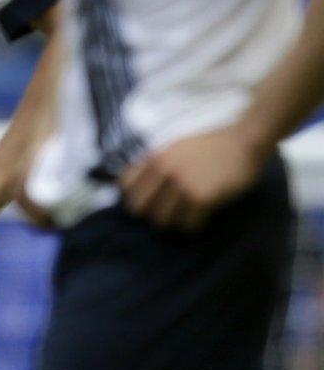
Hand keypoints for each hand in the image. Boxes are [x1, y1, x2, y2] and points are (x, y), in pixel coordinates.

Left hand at [118, 126, 268, 231]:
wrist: (244, 142)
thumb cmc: (212, 146)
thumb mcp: (175, 148)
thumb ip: (157, 165)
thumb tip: (140, 188)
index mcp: (155, 158)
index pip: (125, 186)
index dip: (135, 197)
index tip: (149, 202)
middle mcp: (164, 171)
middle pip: (140, 209)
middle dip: (151, 214)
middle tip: (168, 215)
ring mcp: (182, 185)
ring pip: (162, 221)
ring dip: (174, 224)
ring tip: (186, 219)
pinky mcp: (202, 198)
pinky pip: (188, 225)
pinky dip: (194, 227)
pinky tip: (202, 220)